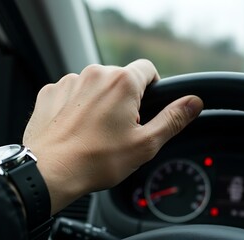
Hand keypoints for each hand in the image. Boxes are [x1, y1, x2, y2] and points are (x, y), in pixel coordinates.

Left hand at [23, 59, 202, 213]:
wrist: (49, 172)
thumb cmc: (97, 160)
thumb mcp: (145, 143)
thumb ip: (173, 119)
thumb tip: (194, 103)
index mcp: (122, 82)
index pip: (148, 69)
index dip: (153, 88)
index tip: (147, 108)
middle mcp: (95, 74)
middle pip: (121, 79)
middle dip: (126, 99)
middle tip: (121, 129)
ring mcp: (69, 82)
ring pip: (95, 86)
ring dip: (100, 102)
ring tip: (95, 132)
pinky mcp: (50, 92)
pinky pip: (72, 93)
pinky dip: (77, 107)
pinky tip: (76, 129)